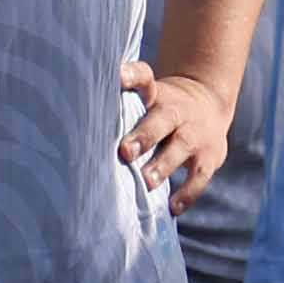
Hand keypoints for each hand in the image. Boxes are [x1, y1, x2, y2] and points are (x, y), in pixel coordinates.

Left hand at [118, 63, 233, 210]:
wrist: (209, 103)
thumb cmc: (162, 107)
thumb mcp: (147, 96)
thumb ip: (120, 107)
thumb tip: (73, 123)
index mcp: (157, 95)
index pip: (144, 78)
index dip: (132, 76)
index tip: (118, 77)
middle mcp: (177, 112)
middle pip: (162, 120)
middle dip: (144, 136)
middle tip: (125, 152)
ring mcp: (196, 134)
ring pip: (181, 148)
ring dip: (163, 166)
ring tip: (146, 183)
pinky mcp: (210, 157)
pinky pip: (199, 176)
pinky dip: (187, 193)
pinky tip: (172, 207)